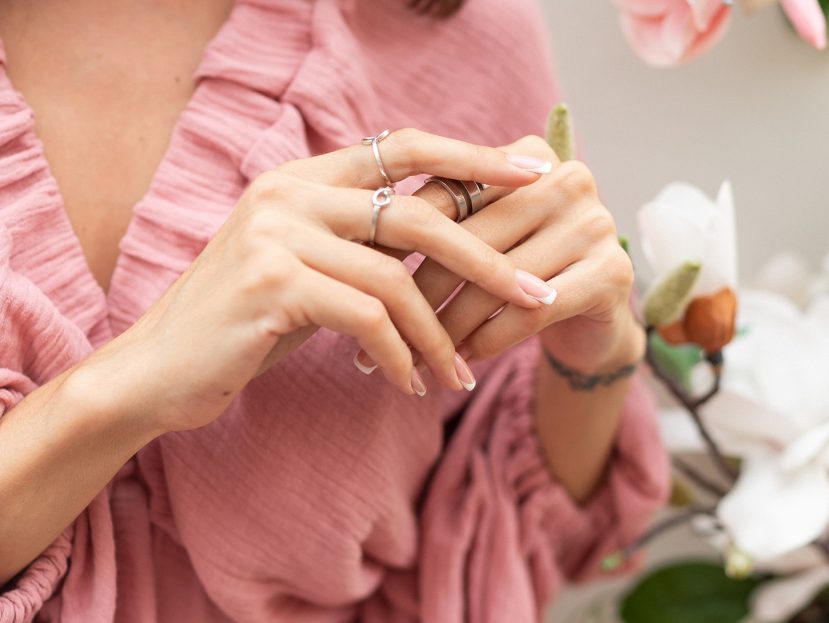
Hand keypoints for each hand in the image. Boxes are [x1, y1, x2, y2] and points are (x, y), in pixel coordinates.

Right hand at [76, 129, 557, 433]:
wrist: (158, 370)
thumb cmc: (247, 323)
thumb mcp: (311, 269)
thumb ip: (364, 242)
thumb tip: (451, 232)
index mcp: (303, 179)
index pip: (404, 145)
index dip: (473, 155)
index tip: (534, 173)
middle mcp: (288, 193)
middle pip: (414, 212)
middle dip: (483, 259)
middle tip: (532, 294)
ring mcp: (275, 235)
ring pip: (395, 277)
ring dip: (439, 335)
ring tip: (459, 376)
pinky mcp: (270, 285)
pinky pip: (366, 318)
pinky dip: (399, 356)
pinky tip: (407, 384)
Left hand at [360, 135, 642, 381]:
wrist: (590, 313)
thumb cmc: (518, 269)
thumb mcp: (479, 236)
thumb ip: (435, 220)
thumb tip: (353, 240)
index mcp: (528, 155)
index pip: (449, 195)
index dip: (398, 242)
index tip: (358, 280)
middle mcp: (569, 177)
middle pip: (470, 238)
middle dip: (418, 292)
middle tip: (376, 329)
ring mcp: (597, 223)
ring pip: (496, 279)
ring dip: (448, 326)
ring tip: (413, 355)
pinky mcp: (613, 272)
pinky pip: (531, 311)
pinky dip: (490, 339)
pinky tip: (463, 358)